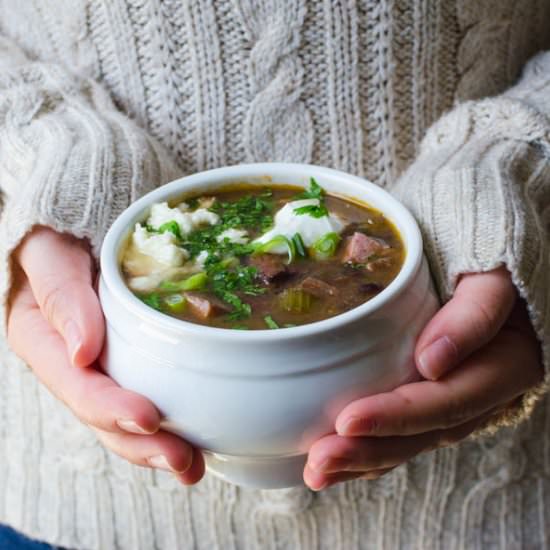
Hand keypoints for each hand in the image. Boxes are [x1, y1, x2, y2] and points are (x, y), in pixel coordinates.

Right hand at [7, 227, 203, 483]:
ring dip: (160, 445)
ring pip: (125, 418)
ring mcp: (103, 365)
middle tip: (185, 461)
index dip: (110, 406)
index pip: (76, 383)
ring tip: (196, 465)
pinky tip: (200, 435)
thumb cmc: (63, 230)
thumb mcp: (51, 251)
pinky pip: (148, 394)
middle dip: (142, 444)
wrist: (82, 224)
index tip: (149, 418)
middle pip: (103, 415)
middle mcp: (73, 362)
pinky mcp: (130, 360)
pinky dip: (173, 419)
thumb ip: (60, 293)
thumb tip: (83, 349)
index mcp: (44, 339)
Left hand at [304, 268, 542, 489]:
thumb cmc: (487, 257)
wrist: (490, 259)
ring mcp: (457, 398)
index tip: (347, 420)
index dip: (398, 415)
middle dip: (370, 451)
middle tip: (319, 463)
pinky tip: (334, 461)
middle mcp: (483, 392)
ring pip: (412, 441)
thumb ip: (474, 313)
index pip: (448, 400)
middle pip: (425, 432)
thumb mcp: (492, 274)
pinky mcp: (432, 395)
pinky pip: (404, 432)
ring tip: (316, 472)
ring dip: (362, 460)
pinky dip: (368, 448)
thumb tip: (432, 362)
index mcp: (506, 363)